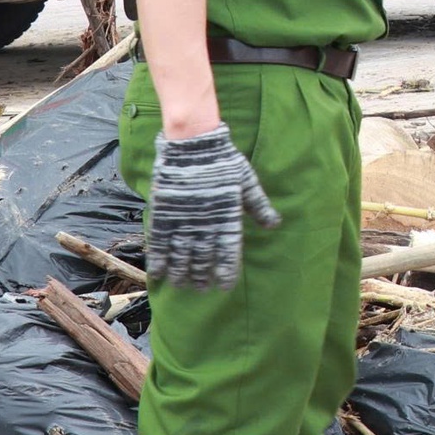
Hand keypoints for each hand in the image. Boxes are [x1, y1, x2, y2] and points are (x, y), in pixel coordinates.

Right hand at [147, 124, 280, 288]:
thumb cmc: (224, 161)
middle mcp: (205, 225)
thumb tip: (275, 224)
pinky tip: (159, 274)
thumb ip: (259, 206)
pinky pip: (160, 243)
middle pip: (202, 258)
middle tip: (201, 289)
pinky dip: (159, 260)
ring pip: (180, 255)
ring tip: (182, 286)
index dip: (225, 272)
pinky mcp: (164, 214)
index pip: (227, 253)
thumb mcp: (247, 182)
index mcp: (226, 218)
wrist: (194, 144)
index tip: (224, 287)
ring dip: (181, 273)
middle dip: (201, 276)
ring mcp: (182, 220)